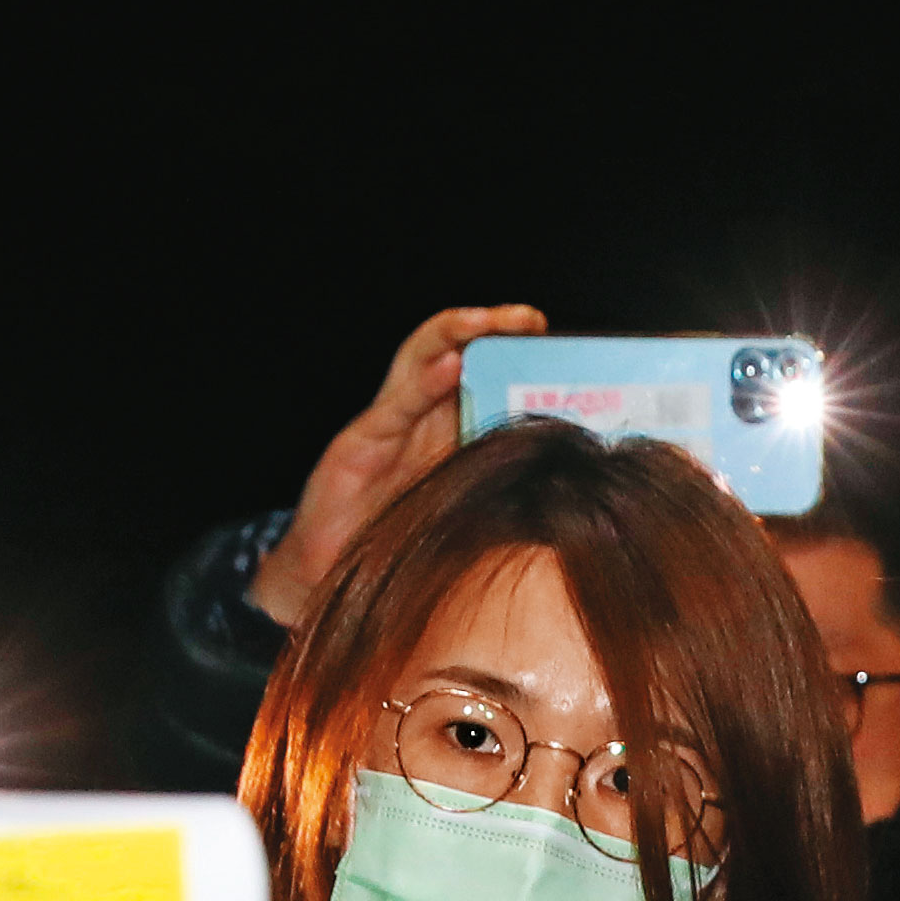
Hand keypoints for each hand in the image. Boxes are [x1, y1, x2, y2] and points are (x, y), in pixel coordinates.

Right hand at [248, 303, 545, 626]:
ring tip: (491, 320)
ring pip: (422, 360)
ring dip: (457, 334)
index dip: (518, 359)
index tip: (561, 349)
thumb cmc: (397, 552)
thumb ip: (507, 500)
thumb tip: (569, 493)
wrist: (330, 580)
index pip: (485, 379)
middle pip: (457, 356)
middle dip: (493, 330)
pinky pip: (397, 403)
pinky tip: (450, 363)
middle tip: (531, 320)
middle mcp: (420, 420)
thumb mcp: (465, 521)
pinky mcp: (360, 443)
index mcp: (449, 435)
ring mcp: (389, 426)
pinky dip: (424, 381)